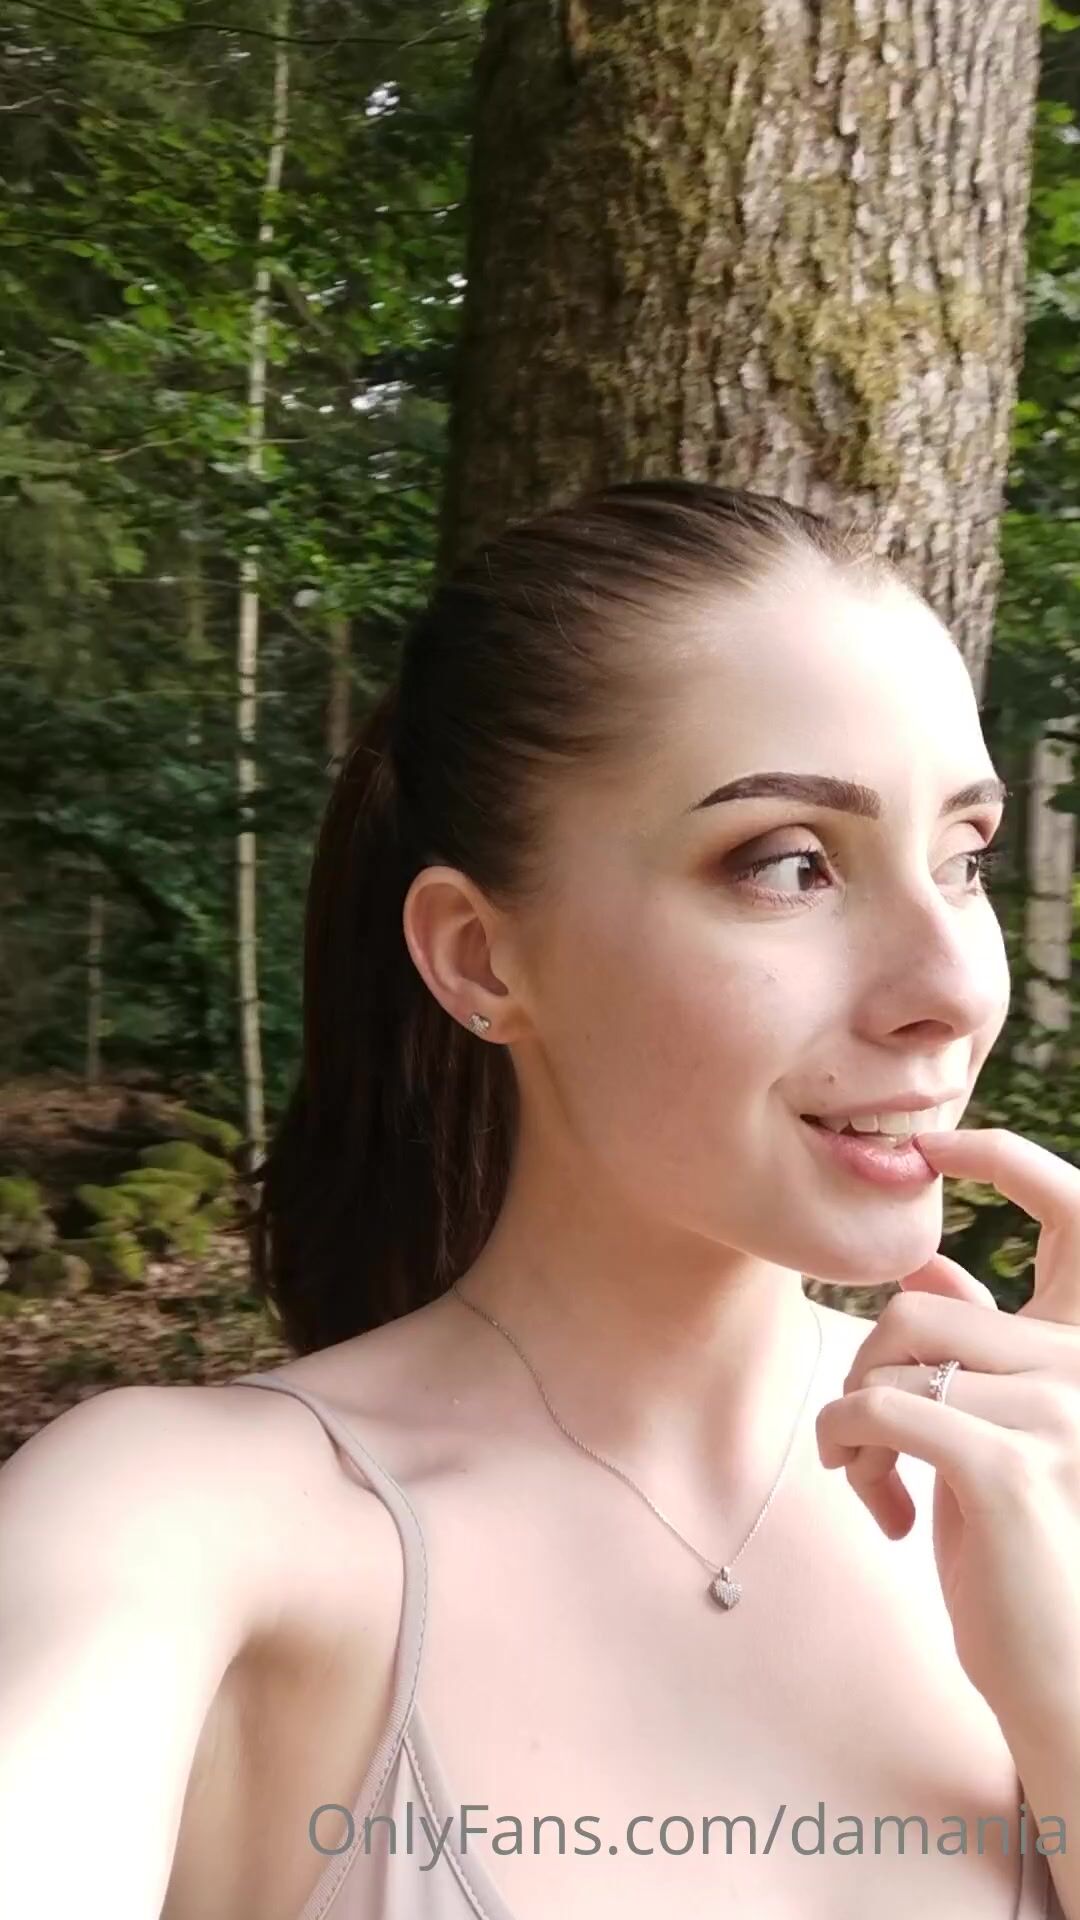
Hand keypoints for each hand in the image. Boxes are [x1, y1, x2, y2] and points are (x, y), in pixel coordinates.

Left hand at [815, 1126, 1079, 1737]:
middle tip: (861, 1444)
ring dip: (853, 1423)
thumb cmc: (1022, 1556)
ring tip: (871, 1483)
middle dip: (865, 1372)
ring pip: (893, 1361)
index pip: (1075, 1209)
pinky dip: (848, 1448)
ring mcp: (1058, 1411)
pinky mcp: (1007, 1466)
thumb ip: (977, 1352)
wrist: (1061, 1676)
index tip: (939, 1142)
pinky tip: (873, 1500)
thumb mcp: (996, 1439)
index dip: (1007, 1154)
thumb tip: (931, 1272)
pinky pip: (879, 1411)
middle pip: (920, 1311)